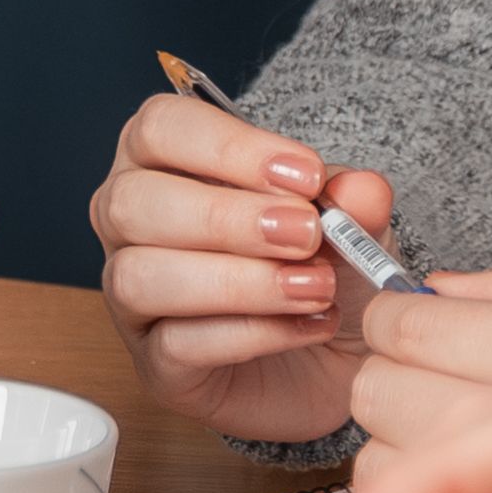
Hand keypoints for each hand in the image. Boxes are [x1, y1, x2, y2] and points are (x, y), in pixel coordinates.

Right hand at [87, 87, 375, 445]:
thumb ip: (353, 202)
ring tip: (314, 286)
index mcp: (163, 163)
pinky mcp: (156, 364)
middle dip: (226, 217)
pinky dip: (253, 333)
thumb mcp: (350, 225)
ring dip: (238, 281)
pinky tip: (308, 325)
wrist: (335, 359)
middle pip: (133, 202)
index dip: (229, 148)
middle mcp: (130, 224)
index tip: (306, 175)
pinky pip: (178, 345)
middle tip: (306, 234)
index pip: (159, 128)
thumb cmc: (319, 269)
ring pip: (141, 277)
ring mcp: (132, 300)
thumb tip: (361, 190)